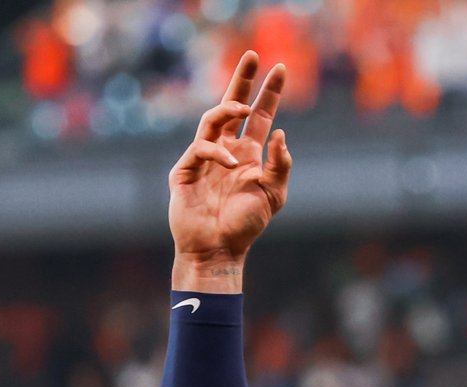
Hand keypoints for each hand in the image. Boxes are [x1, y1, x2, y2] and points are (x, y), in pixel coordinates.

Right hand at [168, 52, 291, 291]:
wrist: (219, 250)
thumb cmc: (245, 227)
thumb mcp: (273, 196)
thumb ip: (280, 166)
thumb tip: (280, 134)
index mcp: (248, 155)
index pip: (259, 116)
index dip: (268, 94)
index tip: (279, 69)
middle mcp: (226, 151)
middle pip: (231, 106)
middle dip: (242, 80)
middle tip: (252, 56)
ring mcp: (203, 159)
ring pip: (212, 119)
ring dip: (228, 108)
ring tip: (245, 108)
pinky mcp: (185, 170)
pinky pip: (200, 148)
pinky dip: (217, 152)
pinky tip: (232, 162)